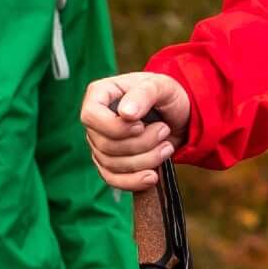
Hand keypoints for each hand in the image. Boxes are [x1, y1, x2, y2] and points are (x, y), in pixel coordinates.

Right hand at [82, 71, 189, 190]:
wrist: (177, 116)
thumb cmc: (166, 95)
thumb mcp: (161, 86)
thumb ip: (143, 95)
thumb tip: (126, 113)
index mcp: (99, 95)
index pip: (90, 116)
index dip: (114, 127)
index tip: (140, 126)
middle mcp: (96, 121)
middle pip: (105, 145)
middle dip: (140, 144)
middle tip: (164, 130)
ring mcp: (100, 144)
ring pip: (112, 165)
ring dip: (145, 160)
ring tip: (167, 147)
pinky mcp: (110, 163)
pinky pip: (114, 180)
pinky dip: (134, 181)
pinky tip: (153, 176)